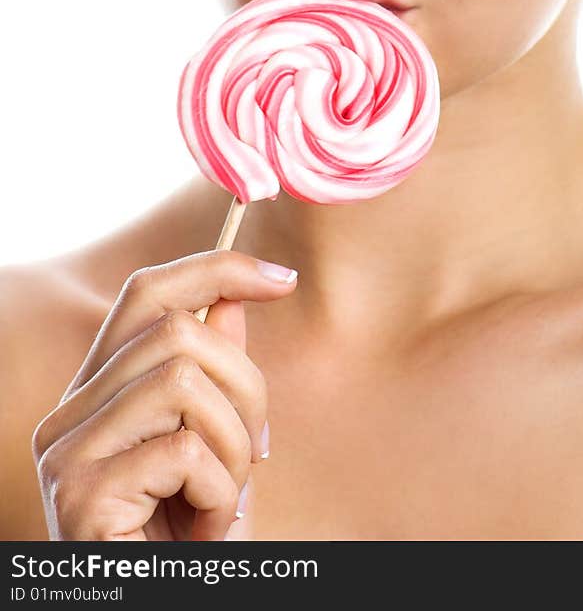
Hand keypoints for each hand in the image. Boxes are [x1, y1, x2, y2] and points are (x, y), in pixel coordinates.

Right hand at [31, 250, 297, 539]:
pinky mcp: (81, 496)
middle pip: (177, 331)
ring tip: (224, 499)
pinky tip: (206, 531)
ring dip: (234, 444)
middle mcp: (66, 417)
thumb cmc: (183, 546)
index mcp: (95, 396)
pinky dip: (220, 492)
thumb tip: (236, 296)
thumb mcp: (215, 449)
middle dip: (246, 384)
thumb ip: (216, 374)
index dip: (216, 270)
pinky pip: (184, 452)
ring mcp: (66, 455)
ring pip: (185, 380)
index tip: (282, 281)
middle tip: (257, 451)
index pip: (145, 294)